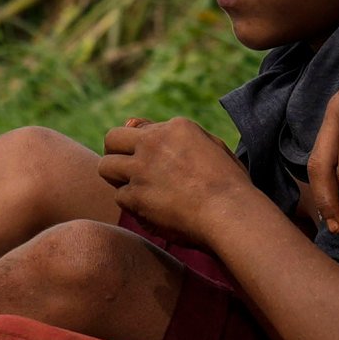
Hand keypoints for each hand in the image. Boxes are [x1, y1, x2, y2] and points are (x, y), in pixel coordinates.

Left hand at [98, 117, 248, 244]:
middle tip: (129, 171)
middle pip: (112, 139)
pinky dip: (133, 205)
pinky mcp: (135, 195)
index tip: (150, 161)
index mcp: (177, 127)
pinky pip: (119, 196)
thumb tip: (136, 125)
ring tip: (138, 192)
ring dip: (118, 179)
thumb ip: (178, 136)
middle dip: (116, 153)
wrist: (232, 214)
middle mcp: (154, 142)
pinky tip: (153, 210)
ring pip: (106, 166)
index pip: (139, 128)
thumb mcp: (213, 148)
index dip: (141, 146)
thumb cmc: (230, 185)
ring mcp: (142, 168)